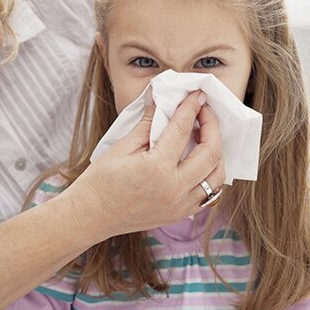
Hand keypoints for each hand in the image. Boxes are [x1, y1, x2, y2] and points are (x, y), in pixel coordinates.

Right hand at [64, 90, 225, 239]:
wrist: (92, 215)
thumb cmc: (101, 180)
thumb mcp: (122, 146)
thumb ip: (148, 123)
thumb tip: (161, 100)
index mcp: (157, 168)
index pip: (182, 129)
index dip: (191, 108)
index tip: (197, 95)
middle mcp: (175, 188)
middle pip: (211, 152)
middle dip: (213, 126)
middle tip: (205, 112)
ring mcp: (180, 205)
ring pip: (217, 176)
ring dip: (217, 152)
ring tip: (206, 136)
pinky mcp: (180, 214)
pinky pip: (209, 193)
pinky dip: (211, 174)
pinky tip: (201, 160)